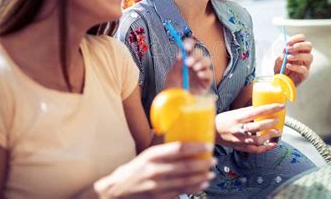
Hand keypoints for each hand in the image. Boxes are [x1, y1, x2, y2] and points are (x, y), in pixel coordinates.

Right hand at [93, 142, 215, 198]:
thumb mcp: (145, 155)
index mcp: (152, 155)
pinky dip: (193, 188)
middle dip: (203, 164)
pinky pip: (180, 192)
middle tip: (214, 160)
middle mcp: (154, 169)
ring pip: (185, 181)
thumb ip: (162, 149)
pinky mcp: (158, 197)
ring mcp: (156, 186)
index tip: (208, 146)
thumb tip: (181, 137)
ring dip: (201, 177)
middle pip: (185, 166)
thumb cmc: (134, 170)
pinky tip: (201, 184)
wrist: (116, 191)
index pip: (178, 149)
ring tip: (211, 173)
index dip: (196, 147)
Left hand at [164, 38, 212, 94]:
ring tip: (195, 68)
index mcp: (183, 60)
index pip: (189, 48)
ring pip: (207, 61)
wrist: (176, 105)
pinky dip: (205, 73)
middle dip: (195, 55)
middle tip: (188, 62)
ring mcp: (200, 72)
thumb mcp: (172, 77)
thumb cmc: (173, 90)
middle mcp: (193, 64)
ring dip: (201, 62)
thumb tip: (181, 53)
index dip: (189, 44)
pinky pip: (209, 73)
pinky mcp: (206, 82)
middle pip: (199, 53)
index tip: (187, 46)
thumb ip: (177, 65)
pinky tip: (199, 75)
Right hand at [215, 104, 284, 153]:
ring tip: (277, 131)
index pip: (256, 112)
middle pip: (257, 126)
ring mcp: (239, 140)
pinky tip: (273, 145)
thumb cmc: (223, 120)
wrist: (212, 131)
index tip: (280, 106)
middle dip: (270, 123)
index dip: (270, 109)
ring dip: (269, 136)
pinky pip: (255, 150)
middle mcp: (238, 129)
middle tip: (278, 120)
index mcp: (237, 117)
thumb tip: (262, 108)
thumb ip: (248, 111)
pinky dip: (265, 148)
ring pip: (257, 140)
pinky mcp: (240, 147)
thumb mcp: (234, 112)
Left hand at [274, 34, 312, 85]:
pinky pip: (304, 69)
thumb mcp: (277, 62)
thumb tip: (285, 51)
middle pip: (309, 46)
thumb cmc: (281, 70)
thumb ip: (281, 56)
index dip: (297, 38)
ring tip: (288, 58)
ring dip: (298, 56)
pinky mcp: (305, 74)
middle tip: (290, 49)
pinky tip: (288, 66)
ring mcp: (306, 65)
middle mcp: (304, 56)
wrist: (280, 82)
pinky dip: (295, 67)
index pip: (302, 39)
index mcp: (298, 50)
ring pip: (309, 57)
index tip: (288, 42)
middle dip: (300, 45)